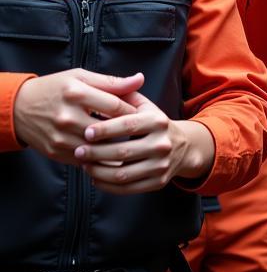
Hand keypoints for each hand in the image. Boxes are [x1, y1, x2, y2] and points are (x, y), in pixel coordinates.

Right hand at [13, 70, 143, 162]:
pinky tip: (110, 155)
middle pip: (108, 130)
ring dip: (114, 148)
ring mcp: (60, 136)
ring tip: (129, 145)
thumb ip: (112, 82)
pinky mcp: (55, 151)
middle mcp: (67, 116)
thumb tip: (140, 79)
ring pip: (97, 148)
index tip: (143, 115)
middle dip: (126, 132)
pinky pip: (84, 160)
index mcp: (76, 93)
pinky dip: (99, 159)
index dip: (132, 112)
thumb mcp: (81, 77)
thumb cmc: (55, 89)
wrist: (19, 108)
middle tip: (141, 133)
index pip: (115, 106)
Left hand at [73, 91, 214, 193]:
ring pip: (123, 174)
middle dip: (96, 153)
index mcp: (159, 121)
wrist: (183, 147)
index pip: (128, 125)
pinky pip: (127, 189)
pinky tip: (96, 177)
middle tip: (78, 150)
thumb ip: (126, 95)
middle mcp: (162, 144)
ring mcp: (161, 165)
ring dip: (98, 171)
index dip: (106, 129)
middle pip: (122, 152)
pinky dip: (107, 186)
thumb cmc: (155, 124)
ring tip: (84, 164)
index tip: (86, 132)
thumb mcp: (146, 107)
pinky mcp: (158, 182)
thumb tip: (111, 82)